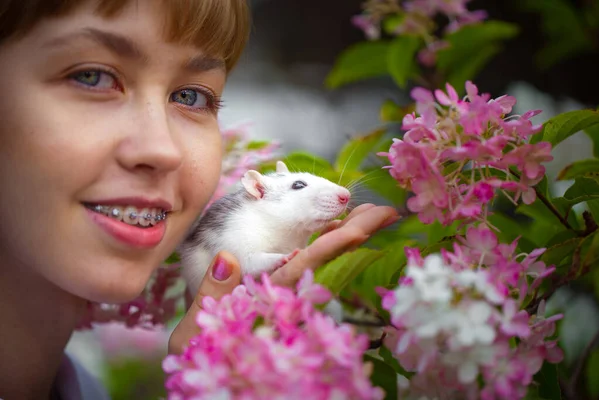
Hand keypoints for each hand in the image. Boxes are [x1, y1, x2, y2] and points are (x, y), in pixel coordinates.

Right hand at [168, 203, 398, 354]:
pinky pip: (304, 267)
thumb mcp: (195, 330)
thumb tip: (229, 256)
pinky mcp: (275, 296)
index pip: (303, 269)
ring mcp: (280, 298)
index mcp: (264, 304)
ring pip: (319, 263)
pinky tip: (338, 231)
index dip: (332, 246)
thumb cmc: (196, 356)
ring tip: (373, 214)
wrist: (204, 381)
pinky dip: (323, 246)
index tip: (361, 228)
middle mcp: (280, 300)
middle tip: (387, 212)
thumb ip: (213, 293)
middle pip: (324, 262)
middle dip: (355, 235)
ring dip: (347, 237)